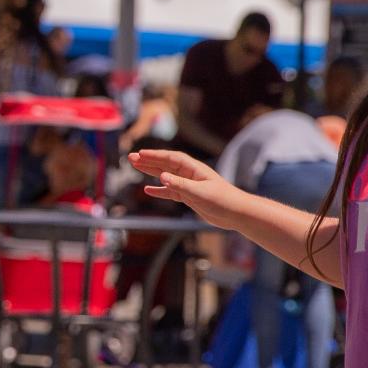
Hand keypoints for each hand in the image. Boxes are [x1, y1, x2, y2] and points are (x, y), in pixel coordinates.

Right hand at [127, 148, 249, 228]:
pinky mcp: (190, 197)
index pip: (170, 158)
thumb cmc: (222, 200)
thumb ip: (179, 185)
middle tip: (131, 158)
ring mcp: (189, 185)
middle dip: (148, 161)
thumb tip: (161, 177)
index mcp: (194, 169)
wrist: (236, 213)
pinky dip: (159, 190)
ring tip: (136, 167)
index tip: (139, 154)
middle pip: (165, 165)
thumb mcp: (199, 192)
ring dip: (151, 172)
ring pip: (166, 176)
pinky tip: (148, 190)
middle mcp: (190, 175)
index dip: (155, 155)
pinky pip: (170, 191)